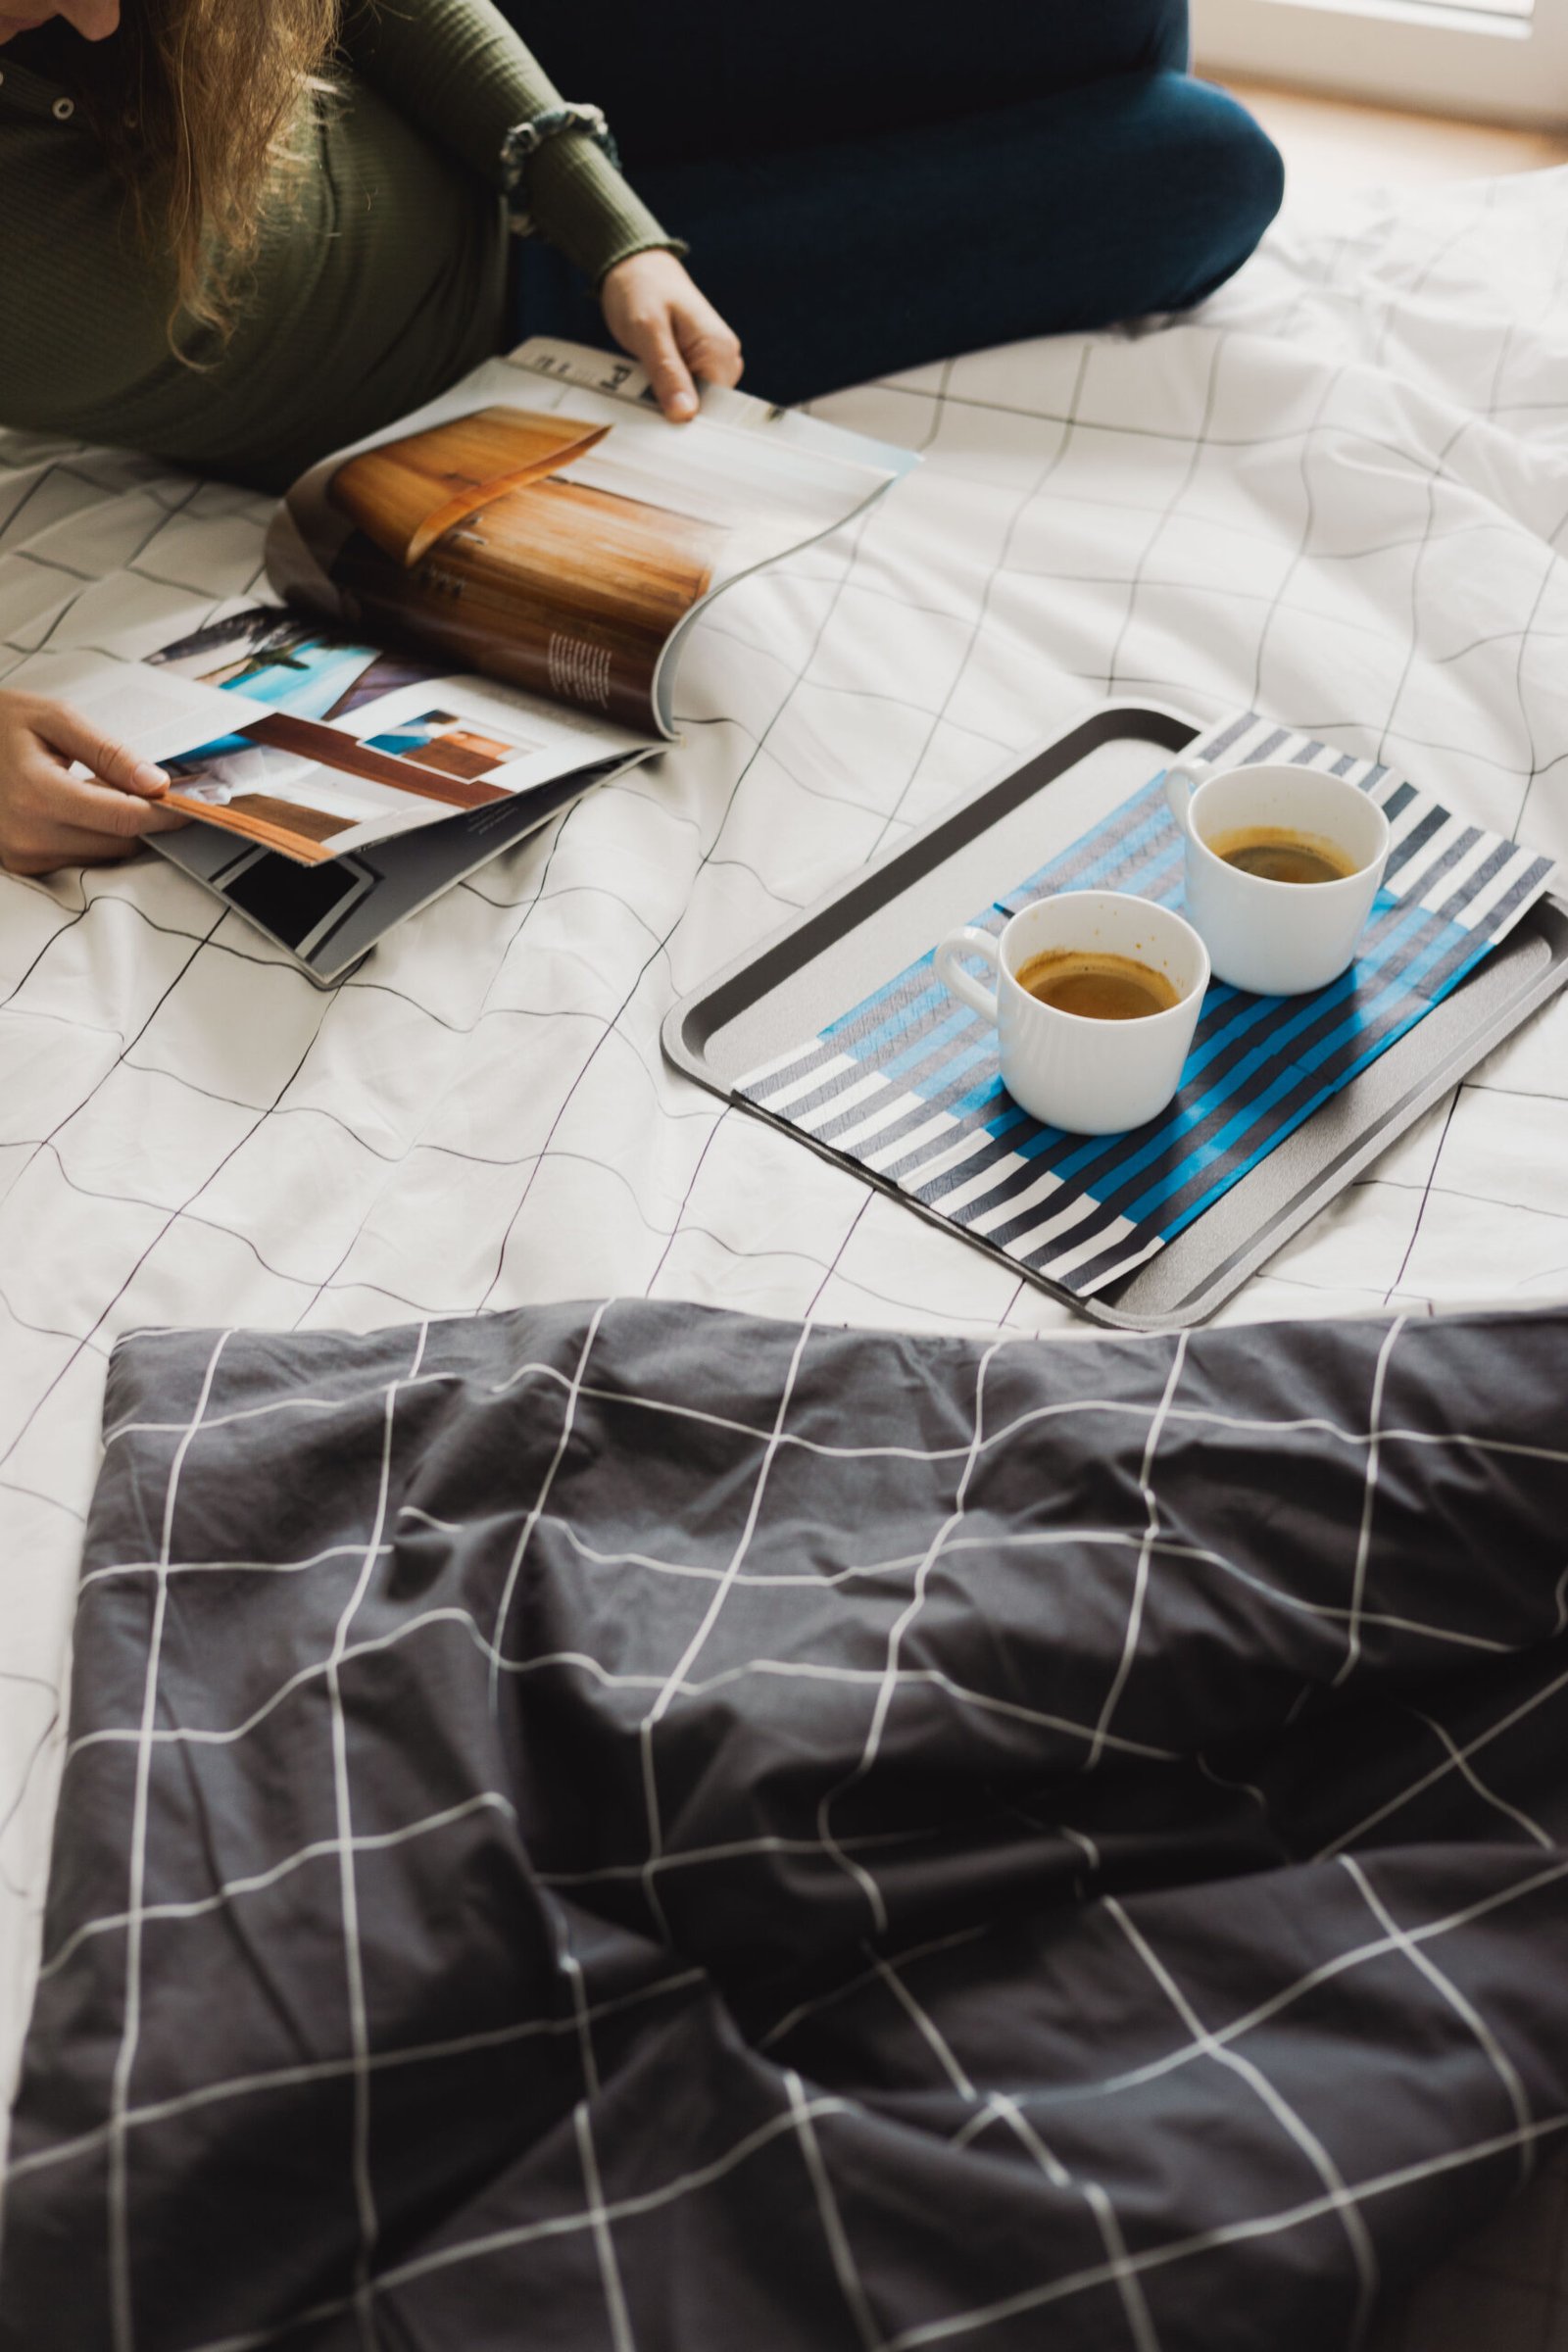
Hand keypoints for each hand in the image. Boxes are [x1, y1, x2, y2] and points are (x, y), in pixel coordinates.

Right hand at [0, 690, 188, 877]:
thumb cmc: (1, 725)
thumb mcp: (54, 719)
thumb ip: (108, 751)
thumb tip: (157, 783)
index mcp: (37, 794)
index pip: (123, 819)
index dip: (165, 814)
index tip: (193, 806)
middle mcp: (28, 835)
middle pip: (120, 844)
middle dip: (143, 820)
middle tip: (146, 789)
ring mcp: (23, 856)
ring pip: (104, 857)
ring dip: (118, 831)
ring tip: (100, 791)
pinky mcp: (23, 866)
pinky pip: (80, 860)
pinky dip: (93, 838)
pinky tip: (80, 809)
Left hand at [600, 249, 742, 421]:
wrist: (636, 268)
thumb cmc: (641, 290)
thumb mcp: (648, 332)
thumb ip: (667, 373)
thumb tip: (685, 415)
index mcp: (720, 351)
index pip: (714, 410)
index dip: (685, 421)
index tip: (658, 423)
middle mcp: (726, 360)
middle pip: (704, 410)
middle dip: (672, 411)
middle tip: (641, 394)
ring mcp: (715, 363)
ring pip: (693, 404)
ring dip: (666, 402)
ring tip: (643, 380)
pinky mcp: (700, 366)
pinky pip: (685, 393)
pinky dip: (665, 393)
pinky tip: (649, 381)